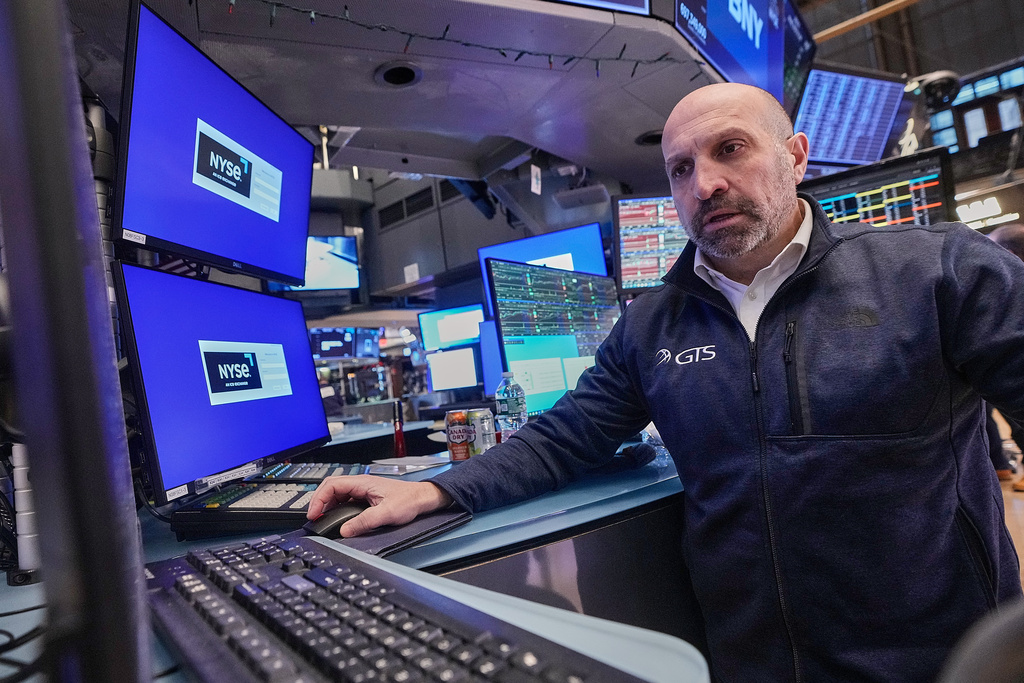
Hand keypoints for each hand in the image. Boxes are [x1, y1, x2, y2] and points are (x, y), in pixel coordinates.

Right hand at [306, 475, 452, 537]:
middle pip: (331, 488)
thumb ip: (365, 522)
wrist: (422, 499)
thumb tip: (345, 530)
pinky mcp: (365, 498)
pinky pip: (345, 501)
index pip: (332, 485)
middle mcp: (360, 484)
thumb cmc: (409, 500)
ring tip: (321, 519)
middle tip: (313, 518)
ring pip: (337, 495)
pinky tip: (335, 518)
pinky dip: (336, 509)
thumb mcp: (387, 513)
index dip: (319, 499)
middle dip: (318, 502)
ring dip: (326, 506)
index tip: (313, 514)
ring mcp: (362, 491)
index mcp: (363, 483)